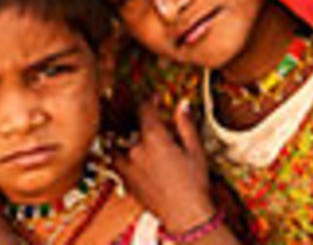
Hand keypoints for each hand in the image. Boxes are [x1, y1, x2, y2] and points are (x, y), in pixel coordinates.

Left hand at [111, 102, 222, 236]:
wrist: (184, 214)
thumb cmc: (193, 183)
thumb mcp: (195, 149)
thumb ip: (185, 124)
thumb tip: (182, 104)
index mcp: (154, 139)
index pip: (145, 110)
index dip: (150, 100)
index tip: (154, 98)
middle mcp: (136, 150)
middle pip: (133, 127)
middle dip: (142, 123)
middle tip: (152, 123)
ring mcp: (128, 167)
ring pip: (120, 145)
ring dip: (126, 139)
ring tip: (137, 139)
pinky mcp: (125, 181)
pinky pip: (117, 163)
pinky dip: (122, 157)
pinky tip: (133, 159)